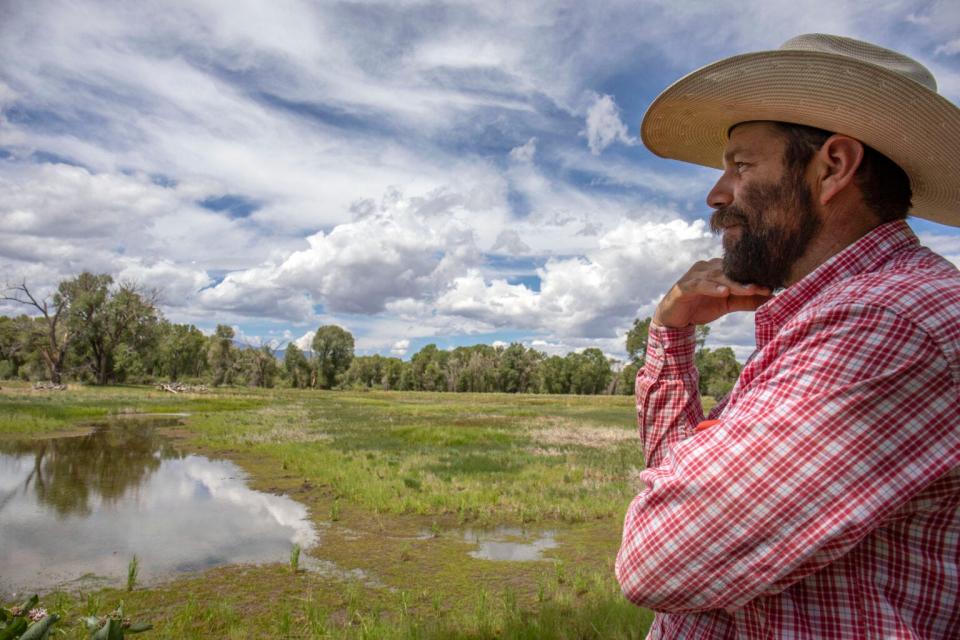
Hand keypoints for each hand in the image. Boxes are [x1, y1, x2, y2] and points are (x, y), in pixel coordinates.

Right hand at [653, 258, 771, 328]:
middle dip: (748, 280)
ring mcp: (694, 276)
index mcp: (717, 269)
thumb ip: (747, 301)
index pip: (739, 270)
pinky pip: (700, 285)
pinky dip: (712, 288)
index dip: (755, 277)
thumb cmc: (700, 307)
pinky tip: (724, 293)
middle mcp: (706, 268)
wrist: (674, 318)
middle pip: (730, 272)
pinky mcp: (684, 286)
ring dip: (734, 284)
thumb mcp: (727, 304)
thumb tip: (771, 299)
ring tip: (750, 290)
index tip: (773, 284)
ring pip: (717, 277)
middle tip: (766, 287)